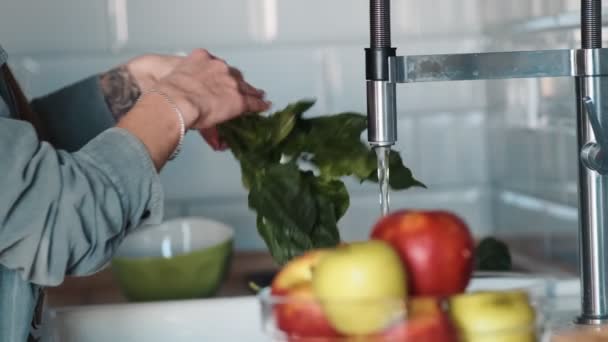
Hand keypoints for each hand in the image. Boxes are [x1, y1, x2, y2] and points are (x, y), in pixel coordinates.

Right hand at [116, 49, 269, 169]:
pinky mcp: (237, 98)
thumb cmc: (167, 94)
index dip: (220, 75)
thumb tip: (180, 104)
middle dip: (235, 82)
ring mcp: (230, 82)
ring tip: (257, 97)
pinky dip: (258, 105)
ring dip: (249, 92)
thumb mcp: (176, 83)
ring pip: (244, 87)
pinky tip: (263, 107)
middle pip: (233, 74)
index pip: (216, 65)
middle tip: (237, 90)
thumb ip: (185, 91)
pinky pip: (252, 102)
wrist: (174, 101)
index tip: (220, 80)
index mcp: (200, 58)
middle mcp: (218, 67)